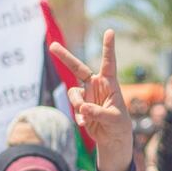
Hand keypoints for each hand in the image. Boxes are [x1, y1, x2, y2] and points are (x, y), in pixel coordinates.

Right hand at [50, 30, 132, 170]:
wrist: (112, 138)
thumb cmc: (119, 126)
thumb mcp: (113, 120)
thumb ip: (99, 113)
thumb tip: (83, 107)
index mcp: (110, 83)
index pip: (109, 63)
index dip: (108, 47)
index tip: (110, 31)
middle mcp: (96, 85)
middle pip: (78, 68)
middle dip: (65, 57)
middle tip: (52, 45)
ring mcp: (87, 94)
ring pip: (73, 94)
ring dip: (78, 104)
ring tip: (87, 116)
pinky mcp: (81, 105)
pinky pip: (74, 107)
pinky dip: (79, 116)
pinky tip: (86, 123)